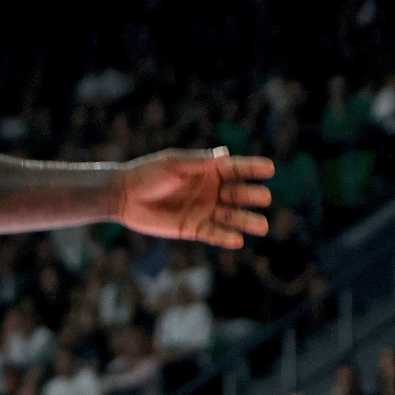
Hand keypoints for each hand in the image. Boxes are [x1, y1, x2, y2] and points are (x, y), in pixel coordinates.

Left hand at [116, 147, 273, 247]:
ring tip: (263, 226)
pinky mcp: (194, 228)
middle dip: (252, 195)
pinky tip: (238, 240)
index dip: (253, 168)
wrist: (124, 195)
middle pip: (238, 193)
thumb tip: (226, 154)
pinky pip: (214, 234)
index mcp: (209, 170)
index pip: (236, 169)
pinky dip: (225, 237)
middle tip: (264, 197)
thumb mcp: (174, 164)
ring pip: (231, 216)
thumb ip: (199, 162)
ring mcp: (204, 210)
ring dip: (246, 221)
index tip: (270, 169)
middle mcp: (212, 191)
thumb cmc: (149, 174)